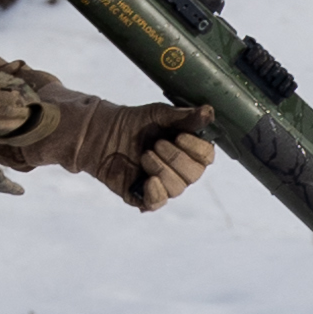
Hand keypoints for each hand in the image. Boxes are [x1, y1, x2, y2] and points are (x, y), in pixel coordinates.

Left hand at [44, 96, 213, 208]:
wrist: (103, 133)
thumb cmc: (134, 122)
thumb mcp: (159, 114)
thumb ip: (184, 116)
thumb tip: (209, 111)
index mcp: (189, 150)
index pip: (206, 157)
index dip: (195, 148)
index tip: (178, 136)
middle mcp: (181, 171)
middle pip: (194, 174)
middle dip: (174, 158)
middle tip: (155, 144)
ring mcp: (164, 185)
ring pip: (177, 188)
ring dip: (161, 169)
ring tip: (144, 155)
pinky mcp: (145, 196)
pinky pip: (158, 202)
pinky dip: (155, 192)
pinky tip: (147, 179)